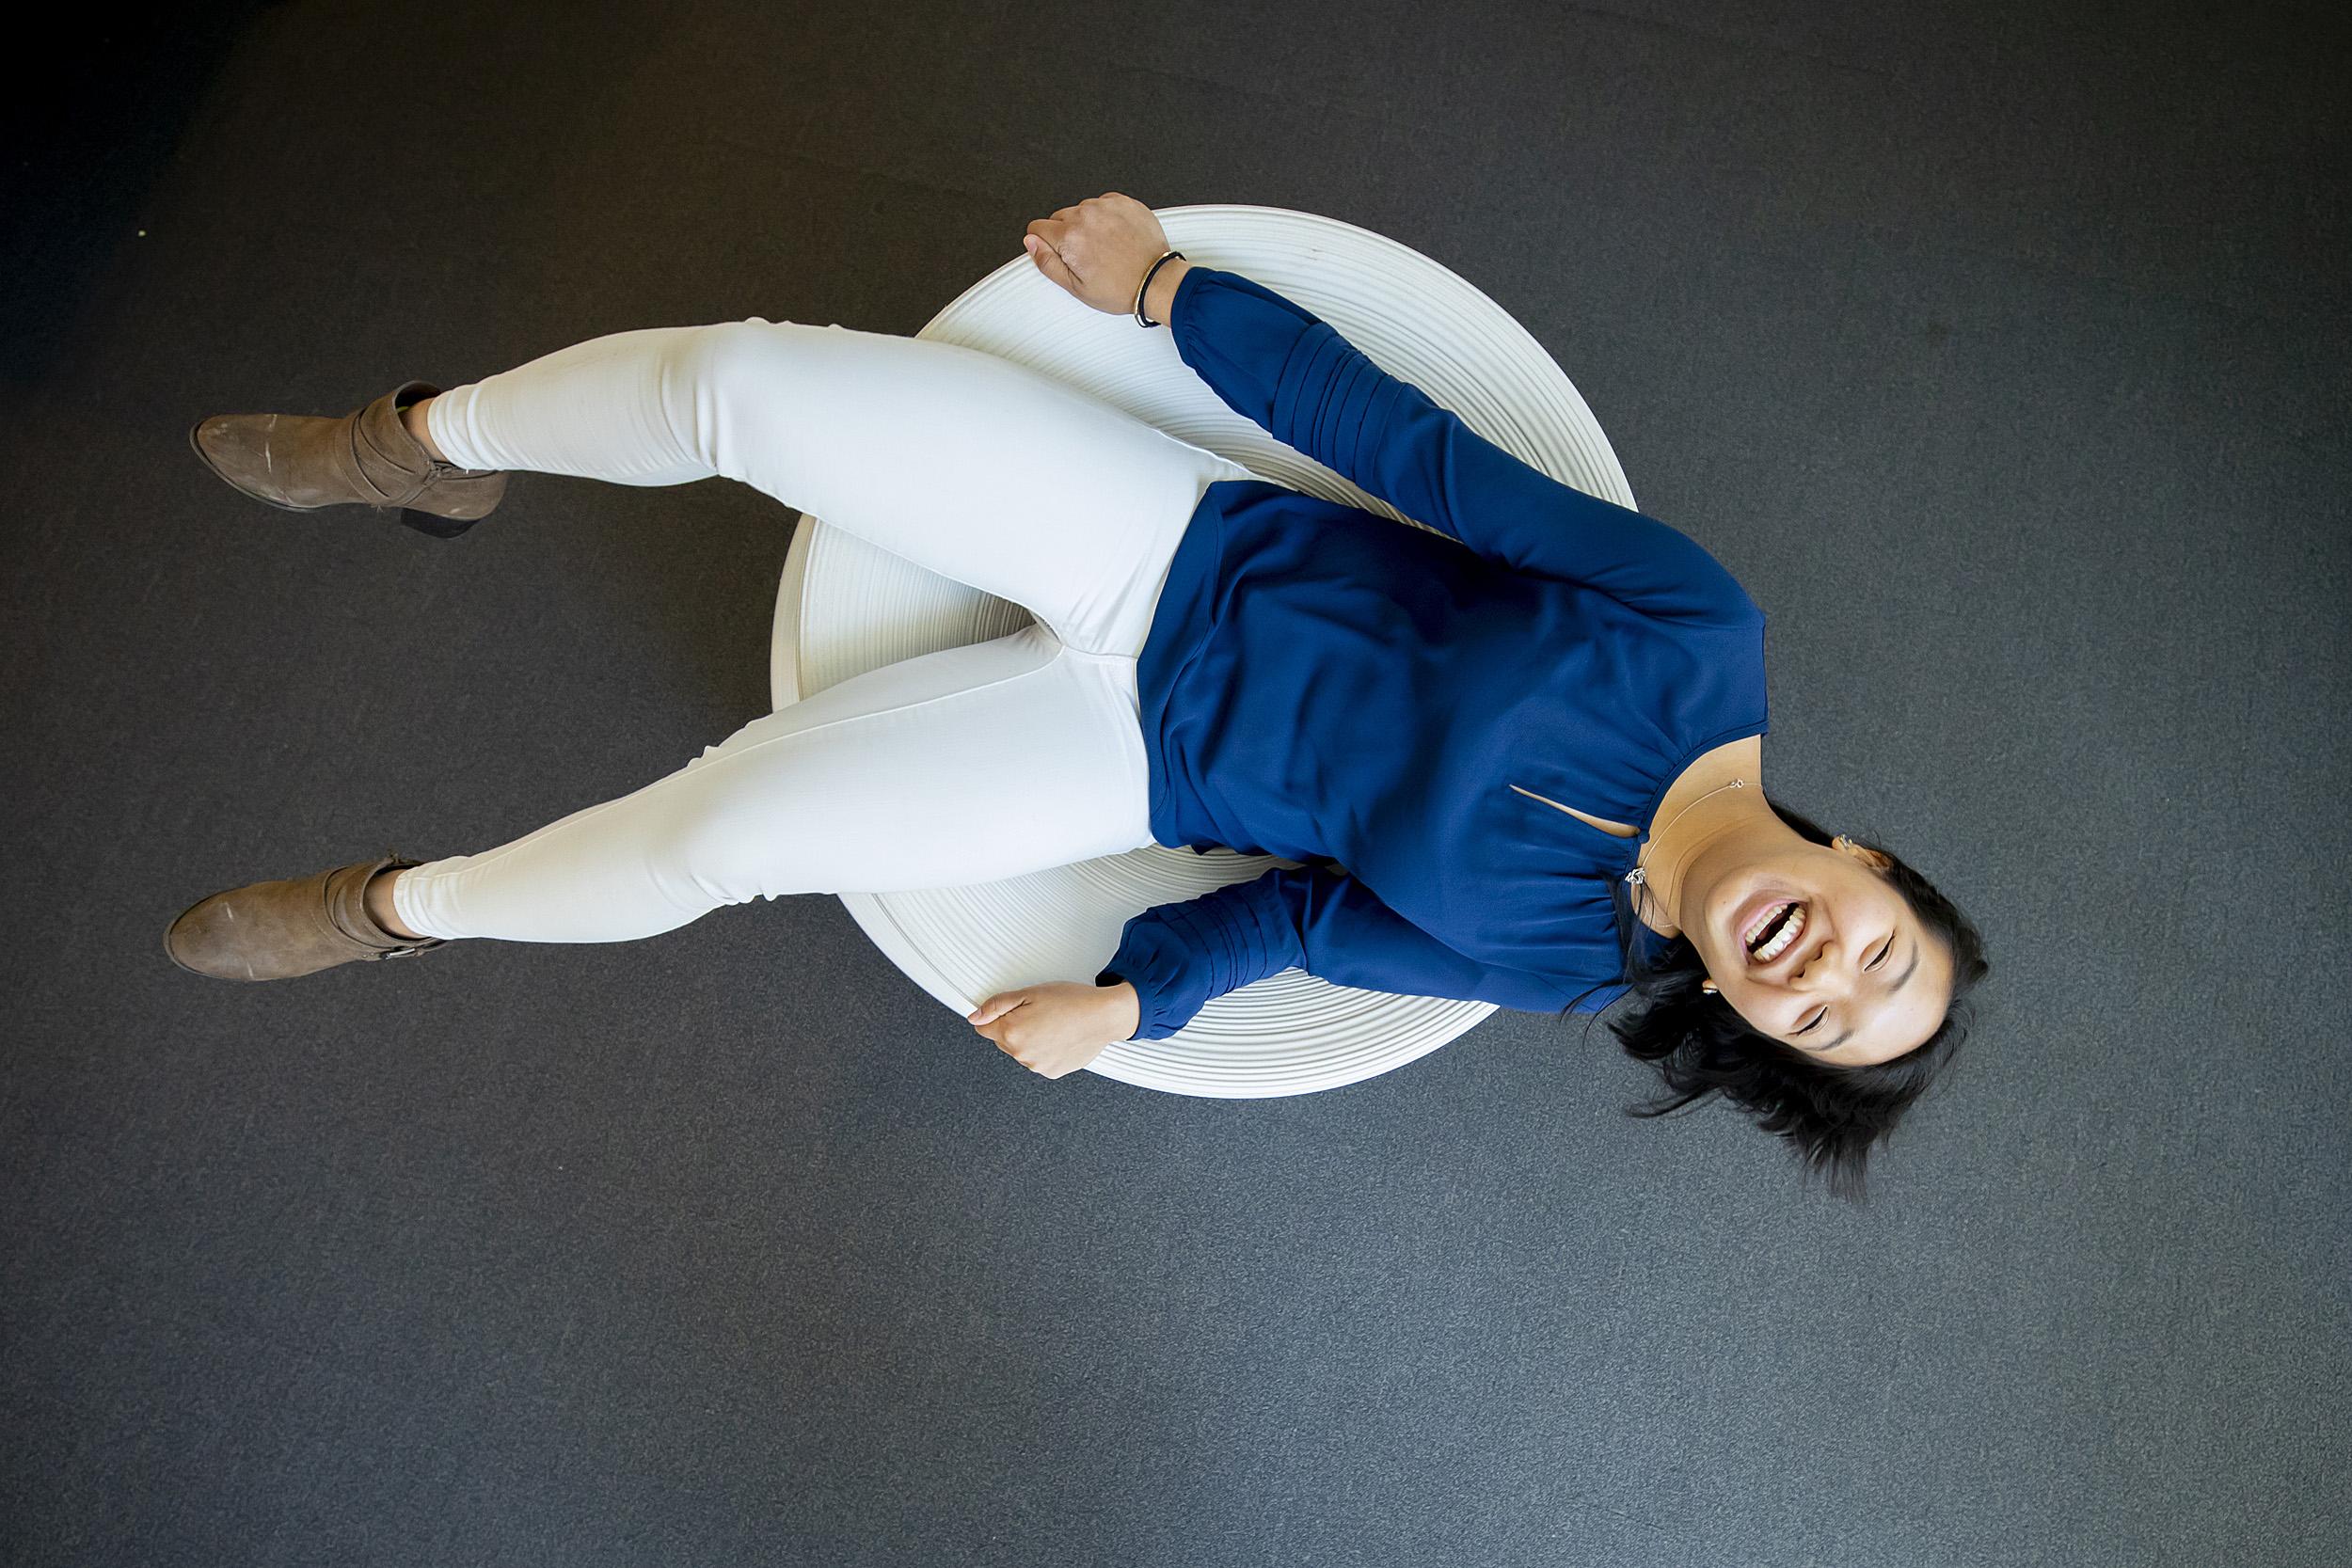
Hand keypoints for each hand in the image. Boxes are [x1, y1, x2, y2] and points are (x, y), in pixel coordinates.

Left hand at [968, 980, 1141, 1078]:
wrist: (1104, 1016)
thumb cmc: (1072, 1001)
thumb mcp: (1030, 993)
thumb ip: (997, 1005)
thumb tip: (975, 1016)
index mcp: (1012, 1032)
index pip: (983, 1029)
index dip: (995, 1016)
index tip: (1009, 1010)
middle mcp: (1022, 1054)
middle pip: (1002, 1040)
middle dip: (1013, 1027)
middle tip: (1038, 1012)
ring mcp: (1037, 1065)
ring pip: (1021, 1051)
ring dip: (1030, 1039)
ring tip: (1052, 1024)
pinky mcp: (1052, 1071)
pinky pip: (1038, 1060)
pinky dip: (1045, 1050)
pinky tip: (1059, 1036)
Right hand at [1023, 193, 1189, 319]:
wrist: (1156, 280)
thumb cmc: (1121, 288)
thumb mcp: (1076, 287)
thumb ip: (1047, 262)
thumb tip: (1031, 243)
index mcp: (1069, 236)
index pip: (1037, 227)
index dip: (1044, 243)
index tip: (1057, 253)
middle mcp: (1086, 216)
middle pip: (1059, 217)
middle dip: (1066, 234)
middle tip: (1085, 256)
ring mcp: (1107, 206)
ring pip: (1082, 210)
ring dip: (1087, 224)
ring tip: (1104, 247)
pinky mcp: (1124, 202)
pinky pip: (1104, 204)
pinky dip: (1106, 217)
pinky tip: (1115, 236)